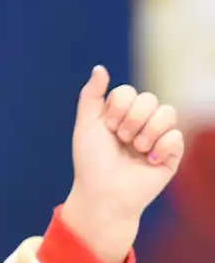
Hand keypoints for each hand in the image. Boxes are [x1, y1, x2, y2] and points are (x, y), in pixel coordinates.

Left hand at [62, 66, 184, 262]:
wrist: (103, 194)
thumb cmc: (91, 162)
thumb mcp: (86, 126)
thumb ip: (91, 96)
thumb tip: (100, 68)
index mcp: (120, 114)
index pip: (128, 91)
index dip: (119, 107)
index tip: (108, 127)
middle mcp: (140, 122)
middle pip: (149, 99)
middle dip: (132, 120)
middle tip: (121, 139)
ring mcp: (157, 137)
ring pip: (167, 113)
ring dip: (147, 132)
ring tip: (136, 149)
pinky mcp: (171, 153)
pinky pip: (176, 136)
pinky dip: (160, 147)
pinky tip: (148, 160)